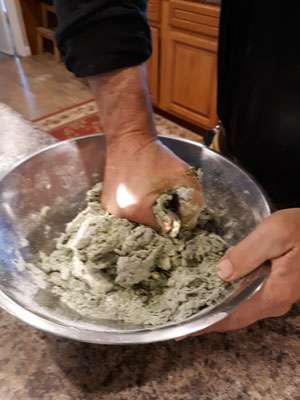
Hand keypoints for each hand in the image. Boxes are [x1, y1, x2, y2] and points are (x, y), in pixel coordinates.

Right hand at [102, 135, 203, 229]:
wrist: (128, 138)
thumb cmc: (156, 155)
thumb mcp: (184, 176)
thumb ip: (194, 202)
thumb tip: (190, 222)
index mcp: (136, 211)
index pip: (162, 228)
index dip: (173, 218)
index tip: (175, 203)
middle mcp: (119, 214)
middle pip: (148, 227)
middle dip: (159, 216)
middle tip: (163, 197)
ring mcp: (109, 209)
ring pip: (136, 221)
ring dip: (147, 212)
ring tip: (149, 192)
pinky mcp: (106, 203)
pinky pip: (126, 213)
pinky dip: (135, 207)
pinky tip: (139, 192)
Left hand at [192, 209, 299, 334]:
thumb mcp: (275, 234)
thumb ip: (247, 253)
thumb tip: (222, 273)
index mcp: (272, 295)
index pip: (232, 317)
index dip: (207, 323)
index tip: (185, 329)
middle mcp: (274, 302)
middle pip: (235, 317)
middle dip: (208, 317)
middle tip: (183, 313)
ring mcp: (277, 296)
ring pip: (241, 308)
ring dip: (218, 307)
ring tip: (193, 301)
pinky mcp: (278, 287)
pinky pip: (248, 297)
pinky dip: (230, 297)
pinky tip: (217, 286)